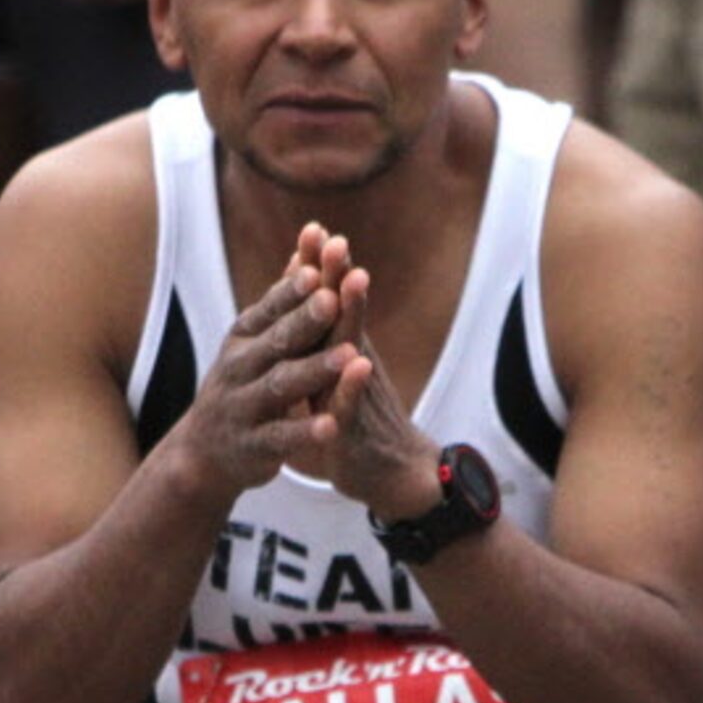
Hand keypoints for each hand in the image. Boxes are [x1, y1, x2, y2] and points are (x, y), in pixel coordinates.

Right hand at [174, 223, 369, 495]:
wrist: (203, 451)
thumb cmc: (241, 383)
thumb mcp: (253, 340)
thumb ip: (284, 298)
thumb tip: (309, 243)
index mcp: (244, 338)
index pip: (270, 308)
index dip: (293, 291)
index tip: (318, 270)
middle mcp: (239, 367)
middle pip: (277, 341)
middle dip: (306, 320)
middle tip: (334, 301)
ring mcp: (243, 407)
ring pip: (281, 385)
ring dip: (314, 370)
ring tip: (349, 356)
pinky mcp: (253, 446)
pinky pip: (281, 437)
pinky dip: (305, 432)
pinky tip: (331, 426)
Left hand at [302, 260, 442, 517]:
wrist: (391, 474)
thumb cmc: (357, 420)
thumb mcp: (333, 374)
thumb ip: (323, 338)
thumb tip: (311, 297)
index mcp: (339, 351)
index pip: (326, 303)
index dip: (319, 269)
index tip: (312, 228)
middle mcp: (352, 363)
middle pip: (344, 313)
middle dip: (338, 275)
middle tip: (336, 236)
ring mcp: (358, 394)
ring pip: (354, 348)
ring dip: (354, 315)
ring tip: (354, 279)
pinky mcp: (357, 428)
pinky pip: (354, 404)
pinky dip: (353, 385)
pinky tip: (358, 364)